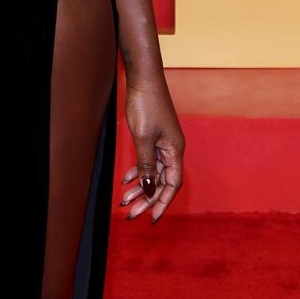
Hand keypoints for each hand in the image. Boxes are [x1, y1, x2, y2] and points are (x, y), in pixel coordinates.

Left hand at [119, 74, 183, 220]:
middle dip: (146, 200)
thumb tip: (148, 188)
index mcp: (175, 151)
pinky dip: (137, 172)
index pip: (172, 185)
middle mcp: (172, 150)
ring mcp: (162, 144)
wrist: (143, 80)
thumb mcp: (143, 138)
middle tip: (131, 215)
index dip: (162, 203)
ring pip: (152, 174)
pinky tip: (125, 181)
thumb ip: (146, 164)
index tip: (152, 218)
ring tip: (124, 201)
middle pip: (161, 183)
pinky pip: (147, 162)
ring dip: (139, 188)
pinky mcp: (153, 138)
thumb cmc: (146, 105)